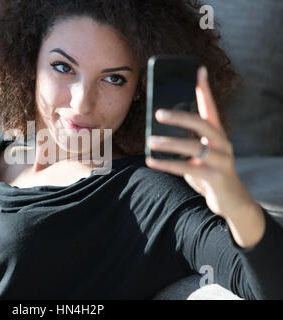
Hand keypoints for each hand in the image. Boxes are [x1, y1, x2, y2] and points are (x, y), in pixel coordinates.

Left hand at [145, 66, 256, 218]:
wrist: (232, 201)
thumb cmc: (210, 172)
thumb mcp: (201, 154)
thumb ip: (187, 141)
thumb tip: (158, 129)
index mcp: (218, 134)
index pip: (211, 107)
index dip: (205, 89)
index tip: (198, 70)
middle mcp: (222, 143)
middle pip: (202, 124)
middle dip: (180, 117)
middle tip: (158, 113)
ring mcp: (221, 161)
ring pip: (194, 147)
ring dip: (170, 144)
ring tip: (150, 141)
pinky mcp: (215, 178)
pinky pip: (187, 168)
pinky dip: (167, 164)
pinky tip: (151, 161)